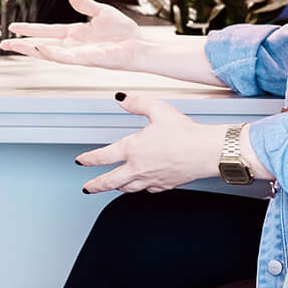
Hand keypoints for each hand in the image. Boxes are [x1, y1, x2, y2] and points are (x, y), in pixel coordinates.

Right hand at [1, 0, 137, 69]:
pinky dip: (51, 53)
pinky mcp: (86, 59)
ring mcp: (78, 54)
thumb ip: (85, 5)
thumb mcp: (102, 12)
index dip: (30, 29)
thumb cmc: (124, 32)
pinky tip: (38, 48)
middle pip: (42, 44)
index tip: (13, 27)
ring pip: (48, 52)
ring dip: (30, 49)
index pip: (47, 31)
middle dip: (22, 44)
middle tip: (3, 43)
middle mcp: (73, 45)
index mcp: (75, 33)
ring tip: (13, 46)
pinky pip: (64, 57)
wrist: (139, 46)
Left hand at [77, 93, 229, 193]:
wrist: (206, 152)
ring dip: (117, 188)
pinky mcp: (165, 185)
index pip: (103, 157)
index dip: (89, 159)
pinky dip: (140, 188)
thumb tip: (121, 98)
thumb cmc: (185, 133)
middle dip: (96, 185)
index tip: (81, 161)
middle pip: (110, 181)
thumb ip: (137, 104)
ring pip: (127, 188)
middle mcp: (138, 168)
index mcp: (133, 149)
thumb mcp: (158, 110)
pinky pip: (147, 189)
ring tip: (112, 187)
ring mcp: (151, 179)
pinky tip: (141, 185)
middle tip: (87, 187)